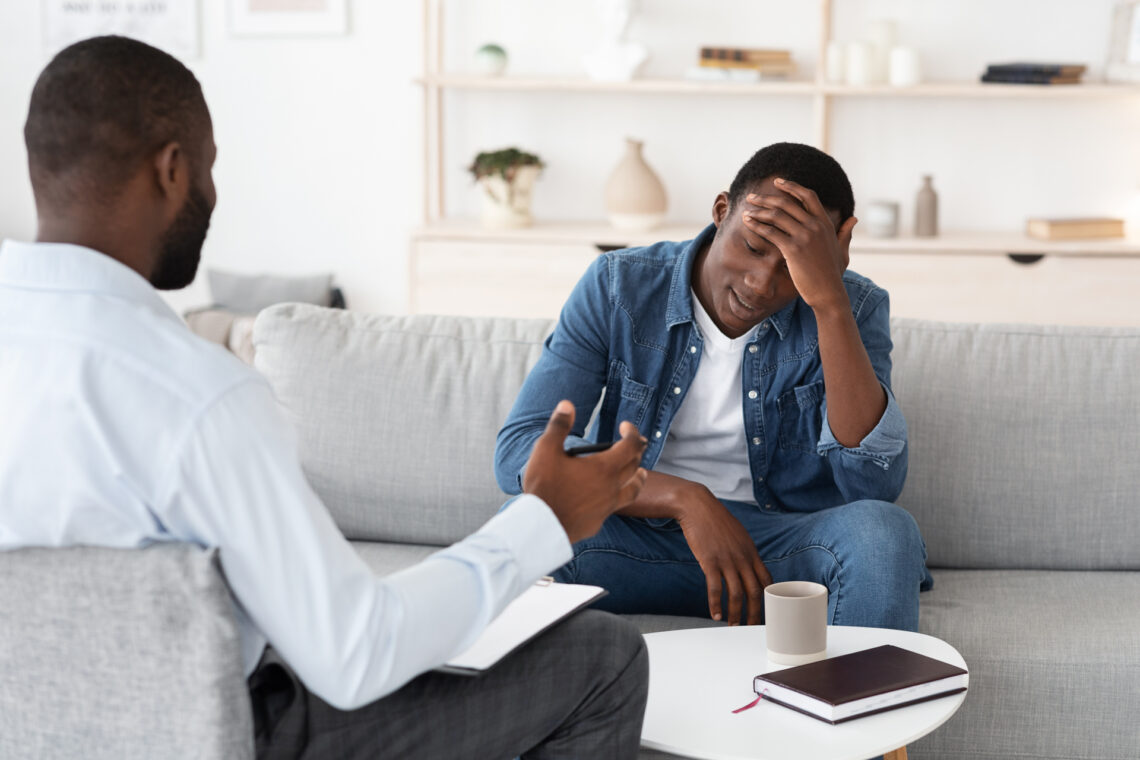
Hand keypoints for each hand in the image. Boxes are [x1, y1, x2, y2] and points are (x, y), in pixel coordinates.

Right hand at [523, 400, 648, 543]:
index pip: (630, 446)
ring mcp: (607, 506)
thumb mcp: (546, 450)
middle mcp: (612, 487)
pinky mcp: (599, 521)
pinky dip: (619, 497)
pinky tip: (612, 497)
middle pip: (634, 466)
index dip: (632, 432)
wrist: (540, 526)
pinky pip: (616, 506)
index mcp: (604, 467)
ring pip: (633, 490)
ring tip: (641, 473)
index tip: (626, 426)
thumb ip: (559, 426)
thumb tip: (567, 405)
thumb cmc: (544, 487)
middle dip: (636, 451)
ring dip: (639, 477)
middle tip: (634, 444)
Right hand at [675, 483, 773, 624]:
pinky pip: (715, 589)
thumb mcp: (738, 534)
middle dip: (754, 613)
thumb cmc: (716, 520)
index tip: (765, 611)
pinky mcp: (710, 562)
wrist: (697, 506)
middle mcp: (743, 558)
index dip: (768, 598)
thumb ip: (744, 552)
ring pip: (736, 594)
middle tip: (751, 627)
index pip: (766, 580)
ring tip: (733, 625)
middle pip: (754, 592)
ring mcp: (727, 560)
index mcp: (751, 552)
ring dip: (736, 614)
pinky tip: (715, 614)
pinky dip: (716, 605)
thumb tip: (748, 567)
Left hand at [741, 178, 856, 311]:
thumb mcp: (843, 250)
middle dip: (766, 198)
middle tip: (752, 196)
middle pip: (787, 203)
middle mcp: (815, 226)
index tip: (777, 182)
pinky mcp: (793, 249)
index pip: (808, 196)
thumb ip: (845, 233)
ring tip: (746, 210)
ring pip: (776, 216)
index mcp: (826, 223)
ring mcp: (804, 236)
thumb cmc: (833, 275)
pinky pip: (771, 232)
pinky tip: (748, 223)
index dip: (792, 186)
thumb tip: (853, 219)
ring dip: (758, 210)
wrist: (828, 293)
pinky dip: (757, 225)